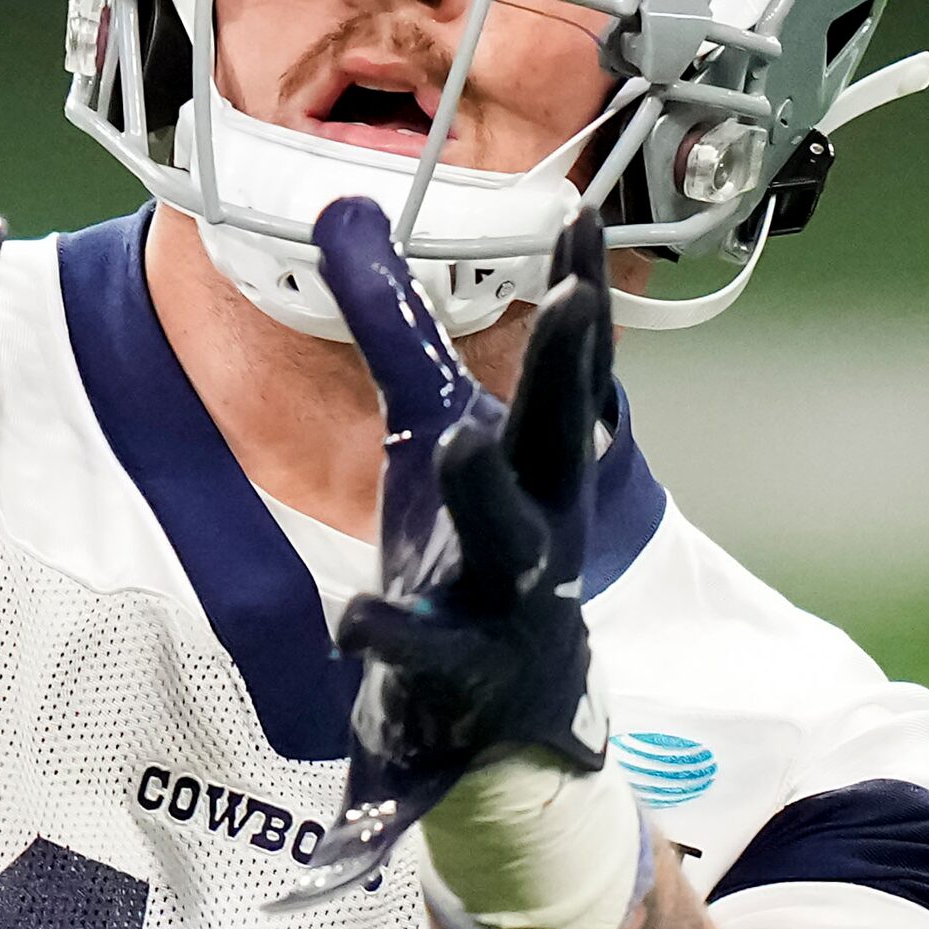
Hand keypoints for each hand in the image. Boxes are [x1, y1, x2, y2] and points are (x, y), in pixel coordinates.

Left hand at [271, 198, 621, 906]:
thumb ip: (396, 327)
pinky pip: (424, 652)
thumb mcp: (436, 427)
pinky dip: (390, 634)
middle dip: (565, 367)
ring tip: (457, 441)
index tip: (581, 209)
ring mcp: (506, 599)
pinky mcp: (457, 672)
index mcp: (543, 460)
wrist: (505, 720)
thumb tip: (347, 212)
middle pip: (556, 436)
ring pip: (506, 541)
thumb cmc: (478, 546)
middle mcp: (541, 520)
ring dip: (486, 491)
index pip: (568, 367)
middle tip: (571, 297)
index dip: (581, 289)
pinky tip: (351, 618)